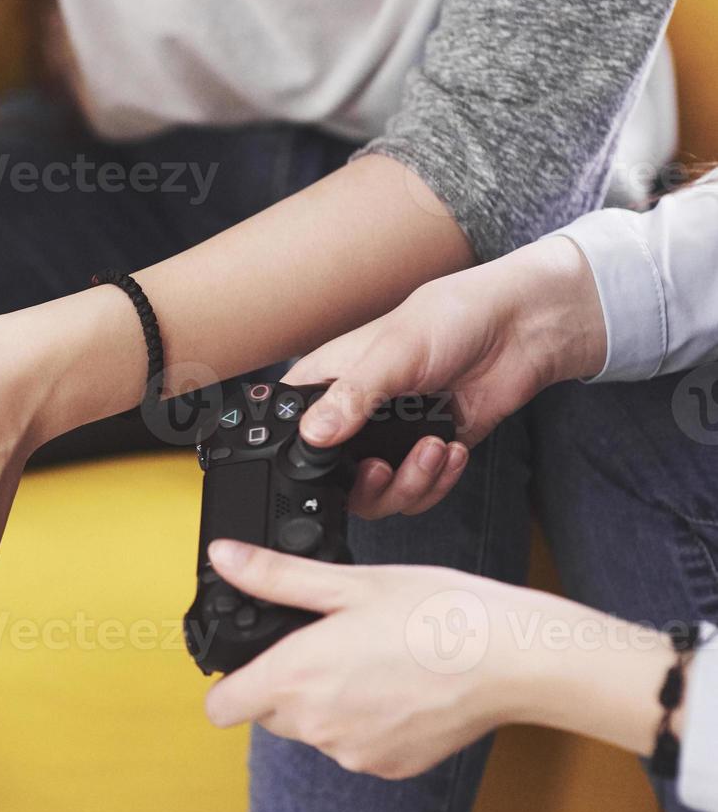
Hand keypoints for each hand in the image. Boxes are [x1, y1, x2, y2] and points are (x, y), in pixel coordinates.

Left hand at [201, 540, 672, 777]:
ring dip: (327, 702)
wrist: (514, 659)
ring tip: (373, 659)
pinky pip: (355, 745)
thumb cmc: (436, 613)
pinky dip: (365, 721)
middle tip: (329, 642)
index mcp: (296, 677)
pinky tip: (399, 686)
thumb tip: (225, 557)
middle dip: (285, 683)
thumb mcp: (348, 582)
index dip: (230, 682)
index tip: (253, 658)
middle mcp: (317, 726)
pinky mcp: (390, 766)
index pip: (221, 707)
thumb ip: (276, 577)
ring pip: (314, 730)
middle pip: (268, 715)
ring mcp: (354, 752)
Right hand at [282, 235, 606, 517]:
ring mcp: (391, 437)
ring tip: (433, 449)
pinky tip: (451, 449)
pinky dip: (437, 482)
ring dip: (408, 483)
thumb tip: (313, 435)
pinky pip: (419, 491)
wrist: (521, 331)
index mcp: (332, 382)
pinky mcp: (428, 452)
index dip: (299, 454)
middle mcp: (356, 415)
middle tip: (383, 469)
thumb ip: (352, 396)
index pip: (290, 427)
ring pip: (377, 494)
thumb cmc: (452, 318)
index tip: (328, 462)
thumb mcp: (394, 352)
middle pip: (333, 479)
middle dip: (364, 486)